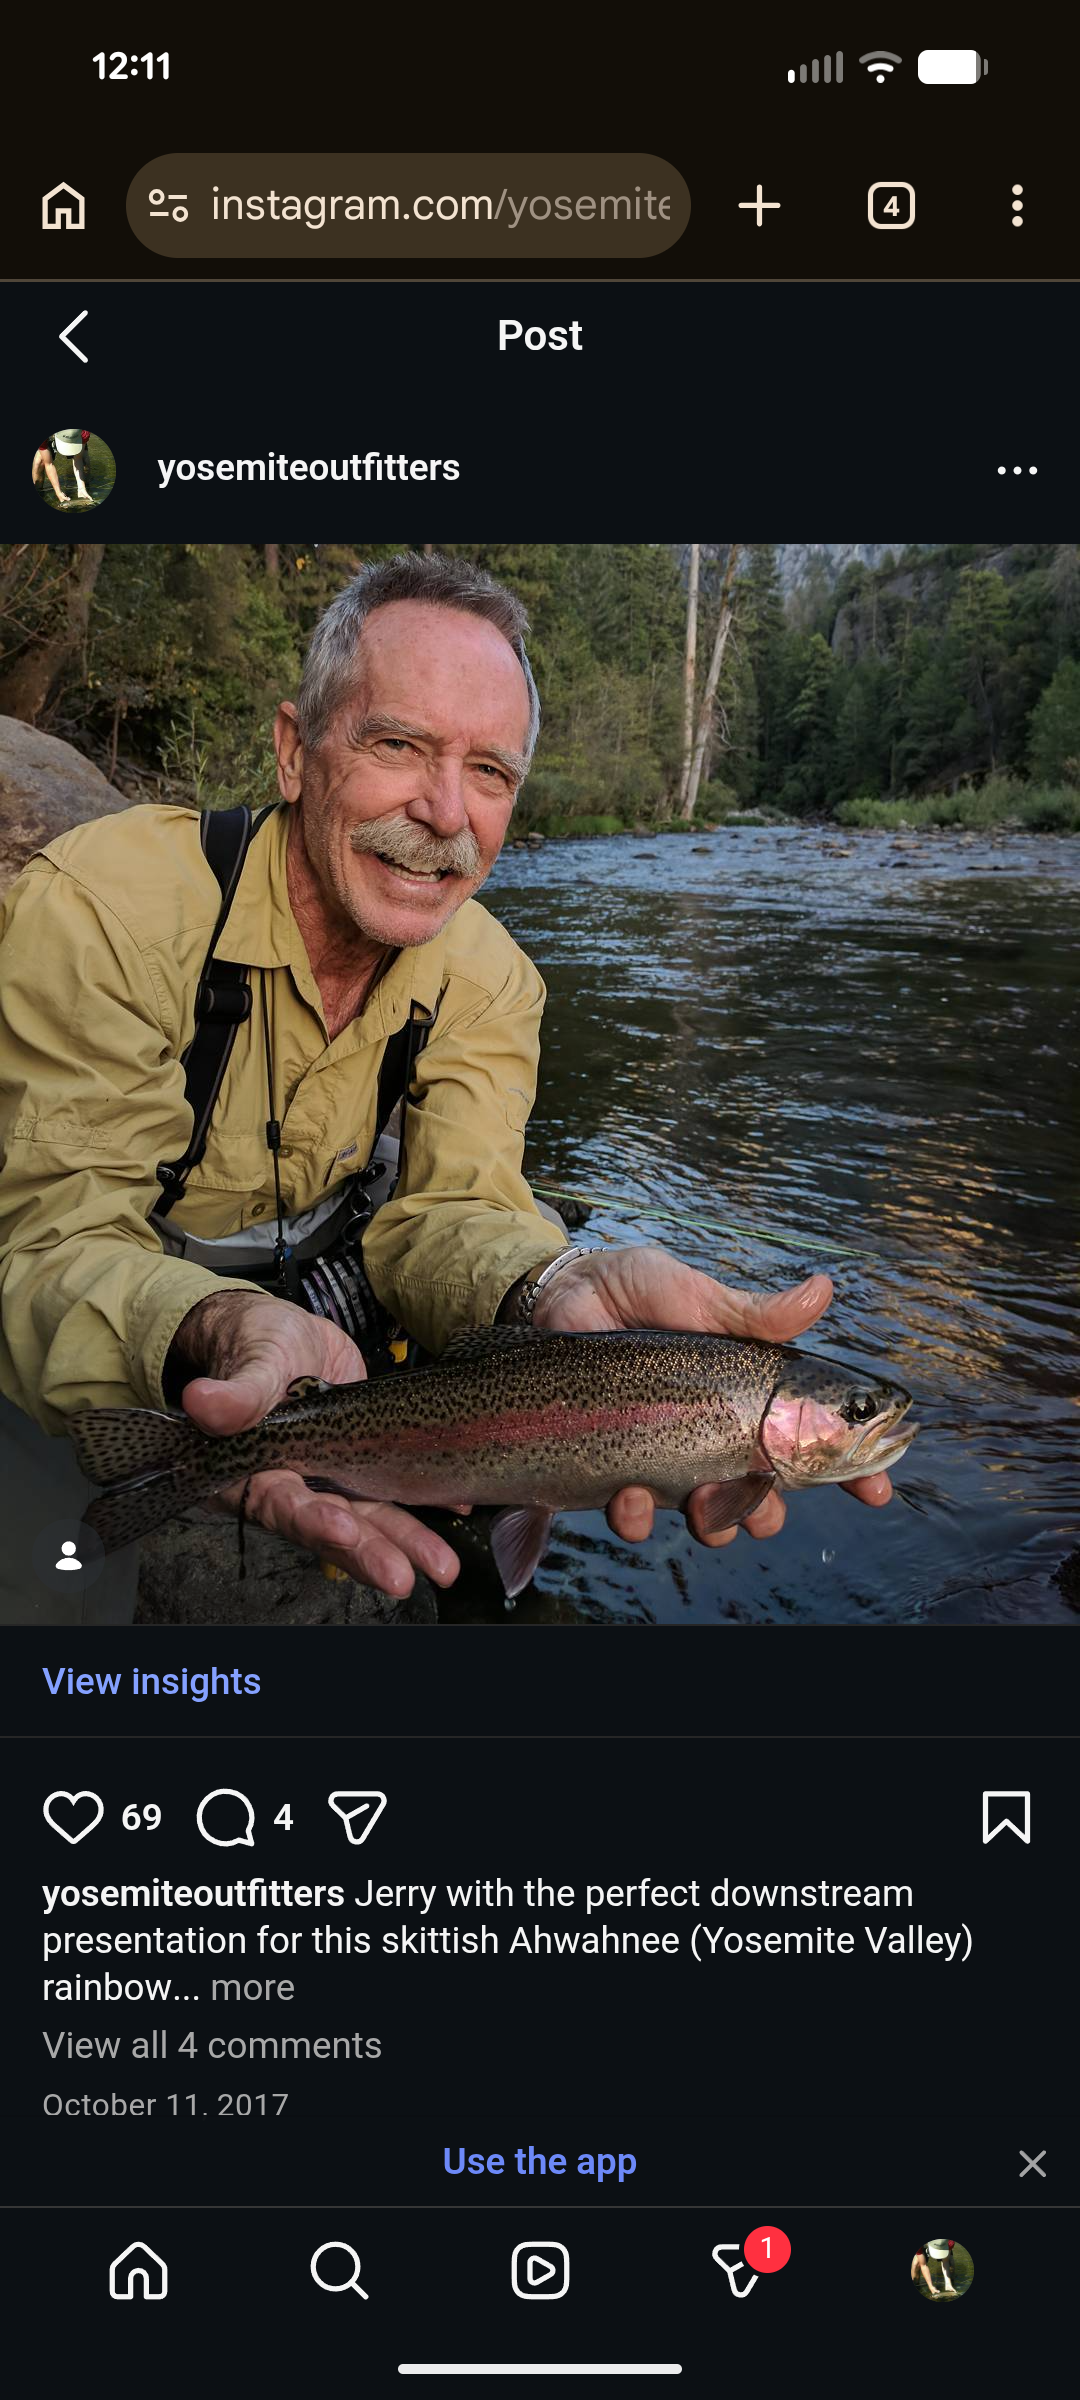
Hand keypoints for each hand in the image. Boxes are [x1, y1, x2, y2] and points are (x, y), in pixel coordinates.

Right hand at [170, 1291, 464, 1596]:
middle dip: (370, 1552)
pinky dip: (429, 1498)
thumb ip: (237, 1390)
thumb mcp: (249, 1359)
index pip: (282, 1503)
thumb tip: (202, 1401)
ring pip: (371, 1512)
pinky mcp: (365, 1457)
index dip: (312, 1520)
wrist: (284, 1333)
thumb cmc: (253, 1345)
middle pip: (334, 1524)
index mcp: (254, 1471)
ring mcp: (333, 1474)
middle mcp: (296, 1485)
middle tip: (403, 1577)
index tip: (342, 1529)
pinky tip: (458, 1508)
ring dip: (406, 1540)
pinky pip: (398, 1483)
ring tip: (441, 1567)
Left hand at [532, 1247, 892, 1548]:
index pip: (811, 1444)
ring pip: (706, 1520)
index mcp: (748, 1398)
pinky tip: (629, 1497)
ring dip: (713, 1525)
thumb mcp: (699, 1296)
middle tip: (764, 1504)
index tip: (876, 1492)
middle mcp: (714, 1436)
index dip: (851, 1473)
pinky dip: (636, 1518)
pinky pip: (634, 1517)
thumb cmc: (639, 1291)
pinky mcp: (614, 1469)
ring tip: (700, 1504)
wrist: (563, 1292)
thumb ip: (756, 1314)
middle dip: (769, 1514)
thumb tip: (823, 1291)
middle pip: (762, 1499)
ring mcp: (666, 1458)